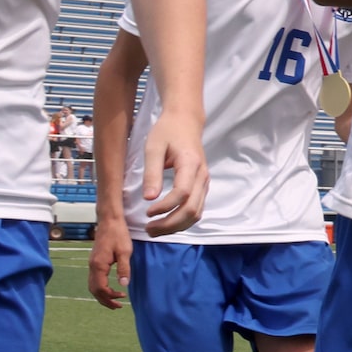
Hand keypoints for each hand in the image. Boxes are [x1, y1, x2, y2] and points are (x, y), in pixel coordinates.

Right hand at [87, 220, 132, 308]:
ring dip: (102, 295)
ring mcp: (92, 263)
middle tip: (118, 306)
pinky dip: (101, 287)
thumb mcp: (125, 251)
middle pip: (94, 289)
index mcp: (98, 265)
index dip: (110, 296)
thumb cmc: (118, 234)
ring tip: (114, 300)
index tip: (122, 298)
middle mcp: (92, 266)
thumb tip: (123, 284)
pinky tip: (110, 287)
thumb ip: (124, 268)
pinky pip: (94, 279)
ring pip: (92, 285)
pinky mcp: (95, 260)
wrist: (109, 221)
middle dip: (105, 300)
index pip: (100, 288)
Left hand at [139, 112, 206, 236]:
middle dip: (170, 224)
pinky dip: (182, 220)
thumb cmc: (167, 132)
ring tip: (155, 229)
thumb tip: (149, 198)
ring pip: (196, 213)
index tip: (147, 212)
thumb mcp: (153, 148)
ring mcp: (204, 183)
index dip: (165, 207)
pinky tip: (166, 221)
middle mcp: (202, 176)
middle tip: (149, 229)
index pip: (182, 193)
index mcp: (191, 164)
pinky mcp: (202, 186)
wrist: (185, 122)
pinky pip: (196, 209)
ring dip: (176, 226)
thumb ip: (152, 173)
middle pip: (192, 209)